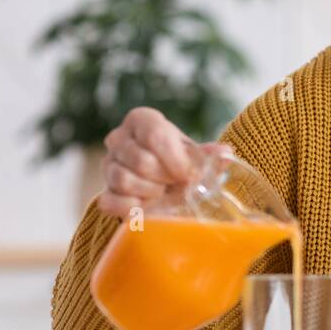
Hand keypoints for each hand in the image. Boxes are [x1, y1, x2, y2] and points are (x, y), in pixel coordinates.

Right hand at [96, 107, 227, 218]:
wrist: (167, 186)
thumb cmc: (181, 164)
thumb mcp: (197, 156)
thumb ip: (211, 155)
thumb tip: (226, 153)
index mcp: (142, 120)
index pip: (153, 134)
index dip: (175, 159)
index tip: (190, 173)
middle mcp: (119, 138)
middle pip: (140, 161)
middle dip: (166, 178)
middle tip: (178, 183)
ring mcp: (108, 165)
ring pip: (124, 180)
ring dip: (152, 192)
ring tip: (164, 191)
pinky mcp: (104, 192)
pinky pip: (110, 202)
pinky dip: (133, 208)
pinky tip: (149, 205)